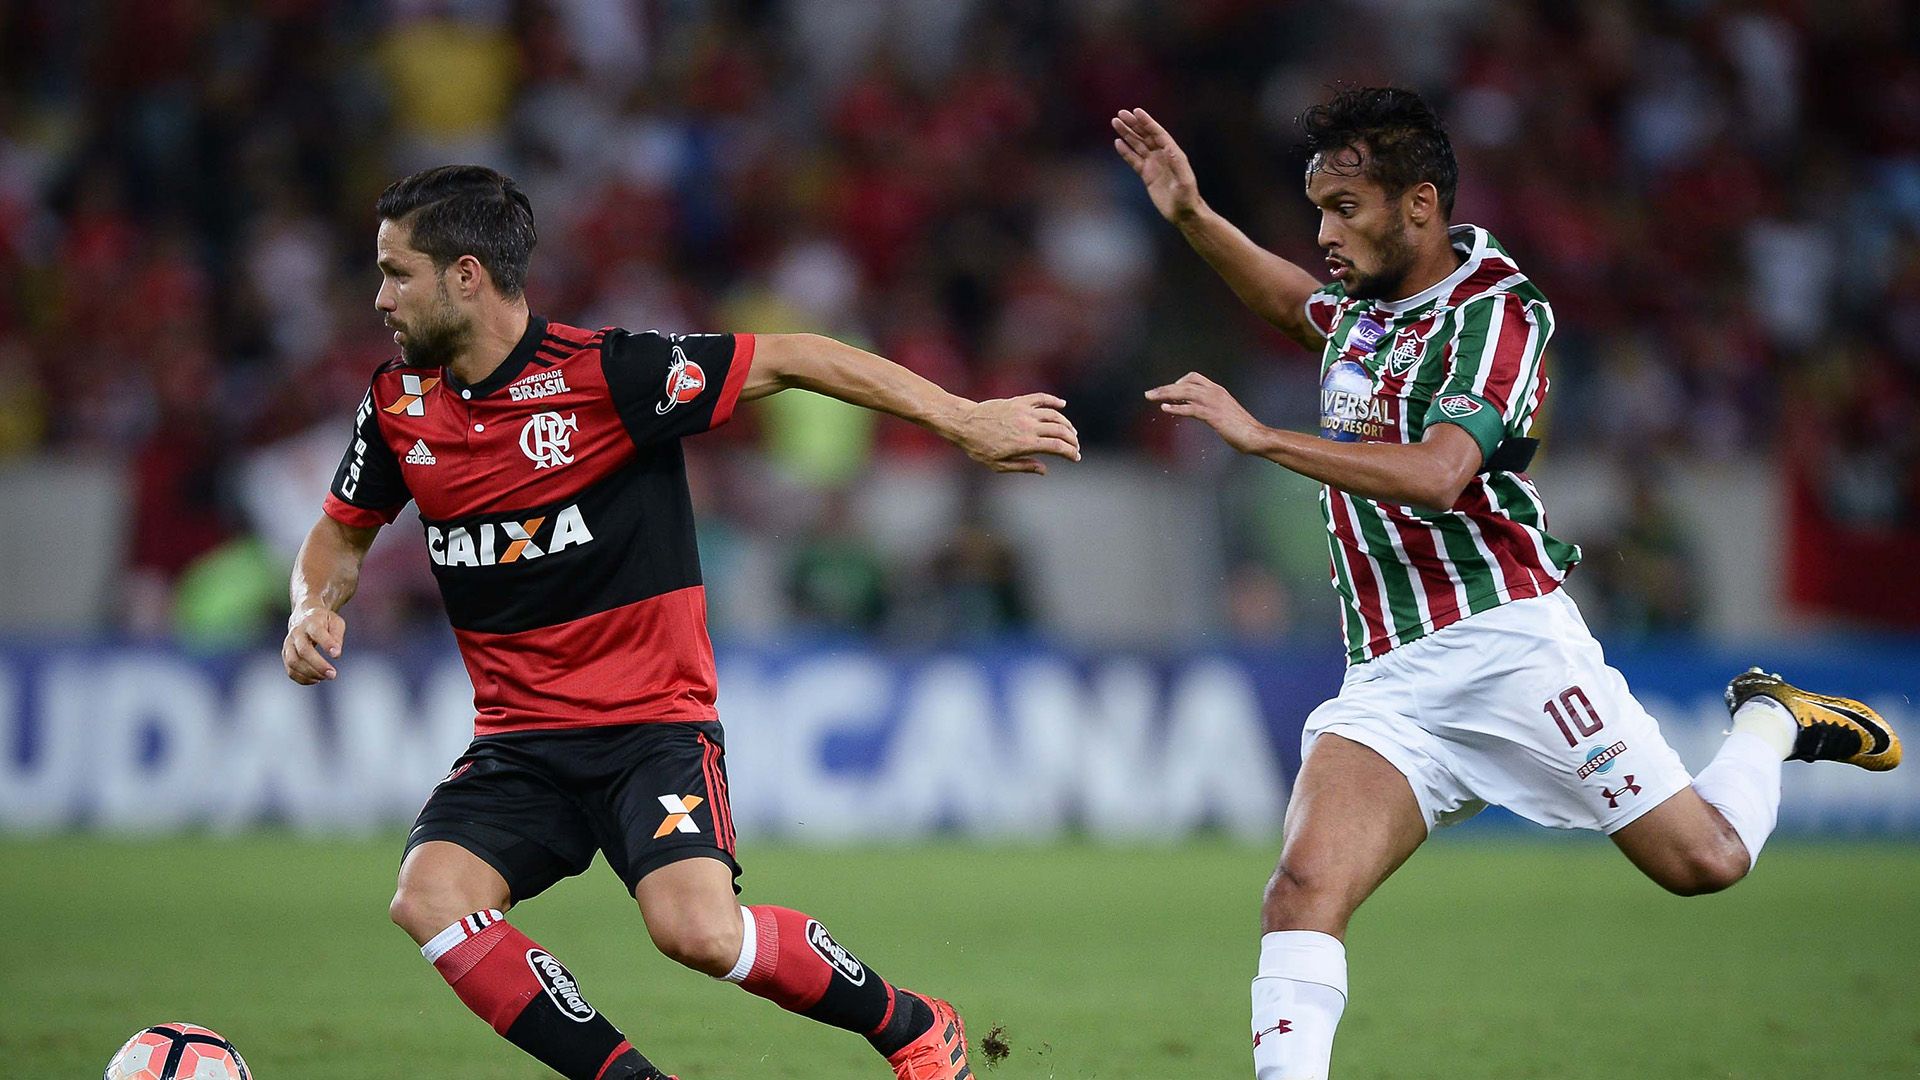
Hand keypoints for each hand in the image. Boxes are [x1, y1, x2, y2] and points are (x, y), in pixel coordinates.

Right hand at [283, 607, 345, 683]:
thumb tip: (336, 654)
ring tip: (325, 677)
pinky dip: (302, 678)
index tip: (337, 655)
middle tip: (333, 675)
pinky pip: (290, 670)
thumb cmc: (324, 621)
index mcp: (311, 622)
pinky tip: (316, 679)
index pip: (317, 632)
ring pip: (293, 662)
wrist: (304, 616)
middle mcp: (296, 633)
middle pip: (303, 650)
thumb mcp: (335, 622)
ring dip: (310, 673)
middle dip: (318, 665)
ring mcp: (288, 644)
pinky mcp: (285, 654)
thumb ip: (337, 636)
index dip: (326, 643)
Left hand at [951, 393, 1081, 473]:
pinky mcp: (1018, 401)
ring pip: (1054, 415)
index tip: (1076, 457)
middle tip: (1075, 447)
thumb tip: (1045, 469)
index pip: (1057, 447)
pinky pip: (1041, 398)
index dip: (1071, 452)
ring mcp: (1024, 411)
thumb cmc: (979, 447)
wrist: (964, 424)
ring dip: (1066, 423)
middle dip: (1072, 440)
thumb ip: (1024, 467)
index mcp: (1025, 443)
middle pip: (1060, 430)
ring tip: (1071, 432)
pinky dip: (1054, 401)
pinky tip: (1062, 405)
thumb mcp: (999, 465)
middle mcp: (1028, 426)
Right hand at [1111, 108, 1203, 223]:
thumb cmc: (1187, 197)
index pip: (1157, 133)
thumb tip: (1169, 148)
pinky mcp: (1147, 175)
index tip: (1136, 111)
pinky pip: (1134, 160)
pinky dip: (1126, 151)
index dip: (1147, 122)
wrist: (1183, 212)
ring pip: (1138, 145)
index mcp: (1173, 153)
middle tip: (1121, 113)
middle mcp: (1162, 155)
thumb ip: (1178, 164)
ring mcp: (1154, 164)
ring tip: (1115, 123)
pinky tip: (1117, 142)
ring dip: (1127, 134)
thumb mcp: (1184, 181)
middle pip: (1145, 135)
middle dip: (1134, 124)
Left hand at [1145, 372, 1269, 453]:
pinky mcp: (1213, 415)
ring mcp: (1214, 403)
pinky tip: (1165, 409)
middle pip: (1185, 384)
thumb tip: (1199, 412)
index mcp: (1218, 391)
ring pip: (1185, 393)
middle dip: (1165, 388)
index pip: (1194, 377)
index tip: (1168, 391)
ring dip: (1165, 394)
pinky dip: (1176, 408)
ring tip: (1150, 397)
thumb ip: (1211, 410)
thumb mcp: (1224, 414)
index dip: (1179, 382)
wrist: (1256, 436)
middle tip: (1148, 394)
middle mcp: (1215, 393)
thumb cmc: (1242, 429)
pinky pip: (1191, 409)